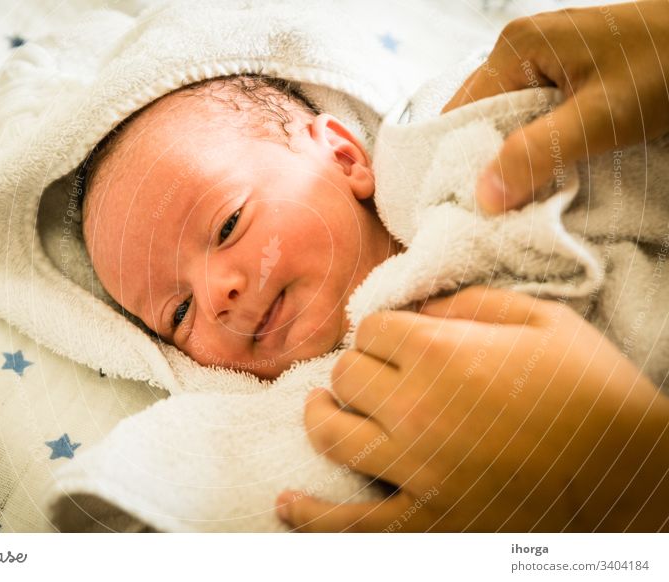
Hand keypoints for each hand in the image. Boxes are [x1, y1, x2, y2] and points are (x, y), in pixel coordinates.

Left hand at [276, 287, 668, 531]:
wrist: (637, 478)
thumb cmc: (594, 392)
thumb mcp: (542, 321)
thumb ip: (467, 303)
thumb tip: (415, 307)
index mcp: (442, 353)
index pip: (370, 329)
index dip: (383, 331)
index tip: (397, 339)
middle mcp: (415, 410)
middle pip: (346, 375)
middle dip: (359, 368)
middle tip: (377, 372)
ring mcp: (415, 472)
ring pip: (332, 434)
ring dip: (324, 416)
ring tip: (324, 408)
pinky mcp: (425, 524)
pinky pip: (350, 525)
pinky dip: (312, 515)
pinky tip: (287, 502)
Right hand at [442, 1, 668, 213]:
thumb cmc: (665, 67)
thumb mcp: (599, 117)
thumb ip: (539, 153)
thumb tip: (483, 197)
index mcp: (517, 47)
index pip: (463, 112)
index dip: (462, 160)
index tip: (468, 205)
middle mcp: (521, 48)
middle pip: (480, 116)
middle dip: (485, 161)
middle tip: (493, 207)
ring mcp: (542, 59)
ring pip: (505, 119)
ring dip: (511, 156)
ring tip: (516, 194)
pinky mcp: (563, 73)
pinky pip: (530, 115)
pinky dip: (532, 145)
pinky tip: (542, 169)